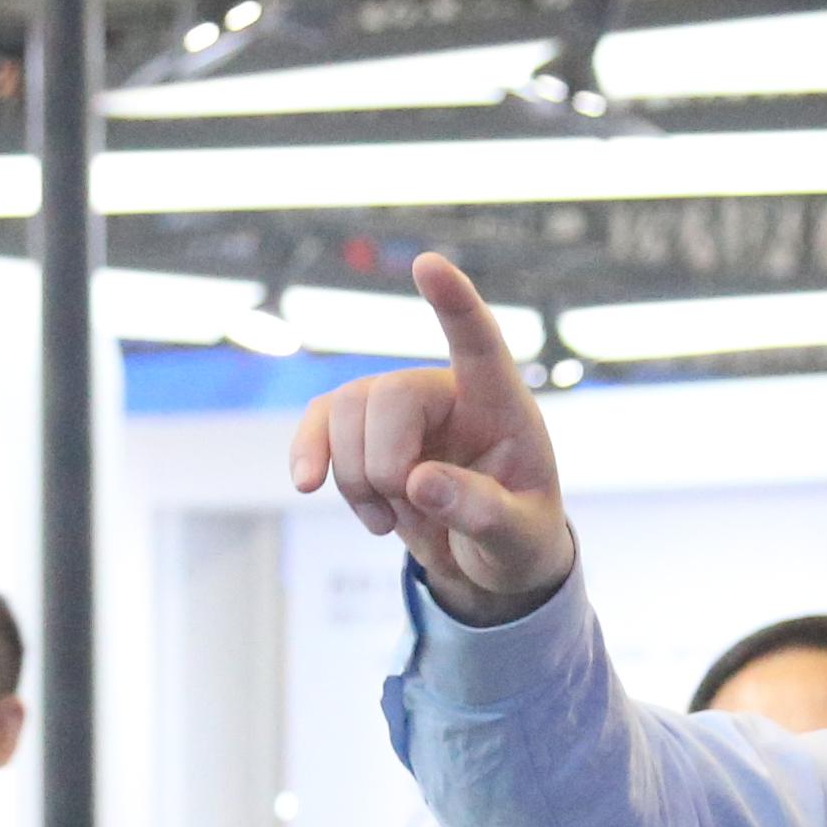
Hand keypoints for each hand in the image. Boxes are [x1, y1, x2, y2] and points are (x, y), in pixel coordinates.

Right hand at [288, 253, 577, 624]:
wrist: (486, 562)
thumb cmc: (518, 540)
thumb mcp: (519, 539)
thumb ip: (481, 511)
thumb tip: (419, 481)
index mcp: (502, 408)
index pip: (480, 344)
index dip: (455, 304)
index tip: (428, 265)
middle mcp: (448, 394)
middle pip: (389, 394)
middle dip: (382, 463)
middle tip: (406, 511)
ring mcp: (402, 409)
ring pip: (345, 409)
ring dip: (352, 476)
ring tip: (386, 519)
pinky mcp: (365, 431)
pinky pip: (320, 422)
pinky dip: (310, 456)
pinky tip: (308, 485)